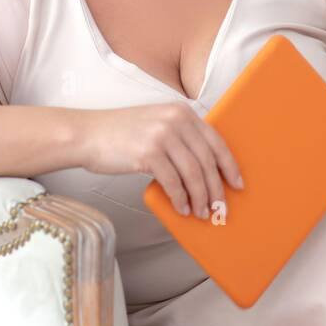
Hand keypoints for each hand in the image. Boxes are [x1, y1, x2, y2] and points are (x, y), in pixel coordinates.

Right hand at [75, 103, 243, 219]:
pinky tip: (182, 209)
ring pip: (193, 173)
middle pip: (207, 160)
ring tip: (201, 213)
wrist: (87, 134)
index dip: (229, 165)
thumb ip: (180, 137)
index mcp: (182, 112)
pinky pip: (173, 182)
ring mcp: (162, 135)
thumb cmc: (121, 134)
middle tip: (219, 208)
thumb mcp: (156, 124)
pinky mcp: (148, 152)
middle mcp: (176, 120)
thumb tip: (204, 169)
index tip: (237, 183)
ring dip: (200, 197)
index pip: (216, 141)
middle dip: (216, 188)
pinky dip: (181, 199)